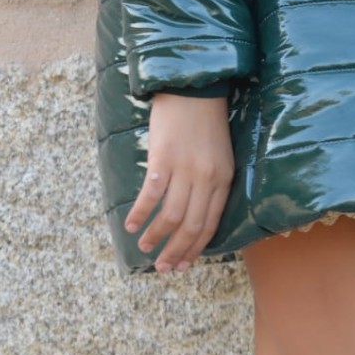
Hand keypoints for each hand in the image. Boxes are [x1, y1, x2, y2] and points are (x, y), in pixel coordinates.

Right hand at [124, 92, 234, 272]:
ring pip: (170, 215)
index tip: (183, 264)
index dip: (196, 248)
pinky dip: (141, 213)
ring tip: (145, 246)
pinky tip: (132, 224)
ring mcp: (185, 169)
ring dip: (156, 236)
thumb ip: (211, 183)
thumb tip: (196, 214)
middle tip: (163, 267)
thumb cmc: (205, 121)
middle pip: (191, 225)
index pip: (210, 224)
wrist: (193, 87)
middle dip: (176, 251)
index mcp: (223, 179)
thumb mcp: (219, 155)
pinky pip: (151, 194)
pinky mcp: (164, 158)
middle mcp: (206, 178)